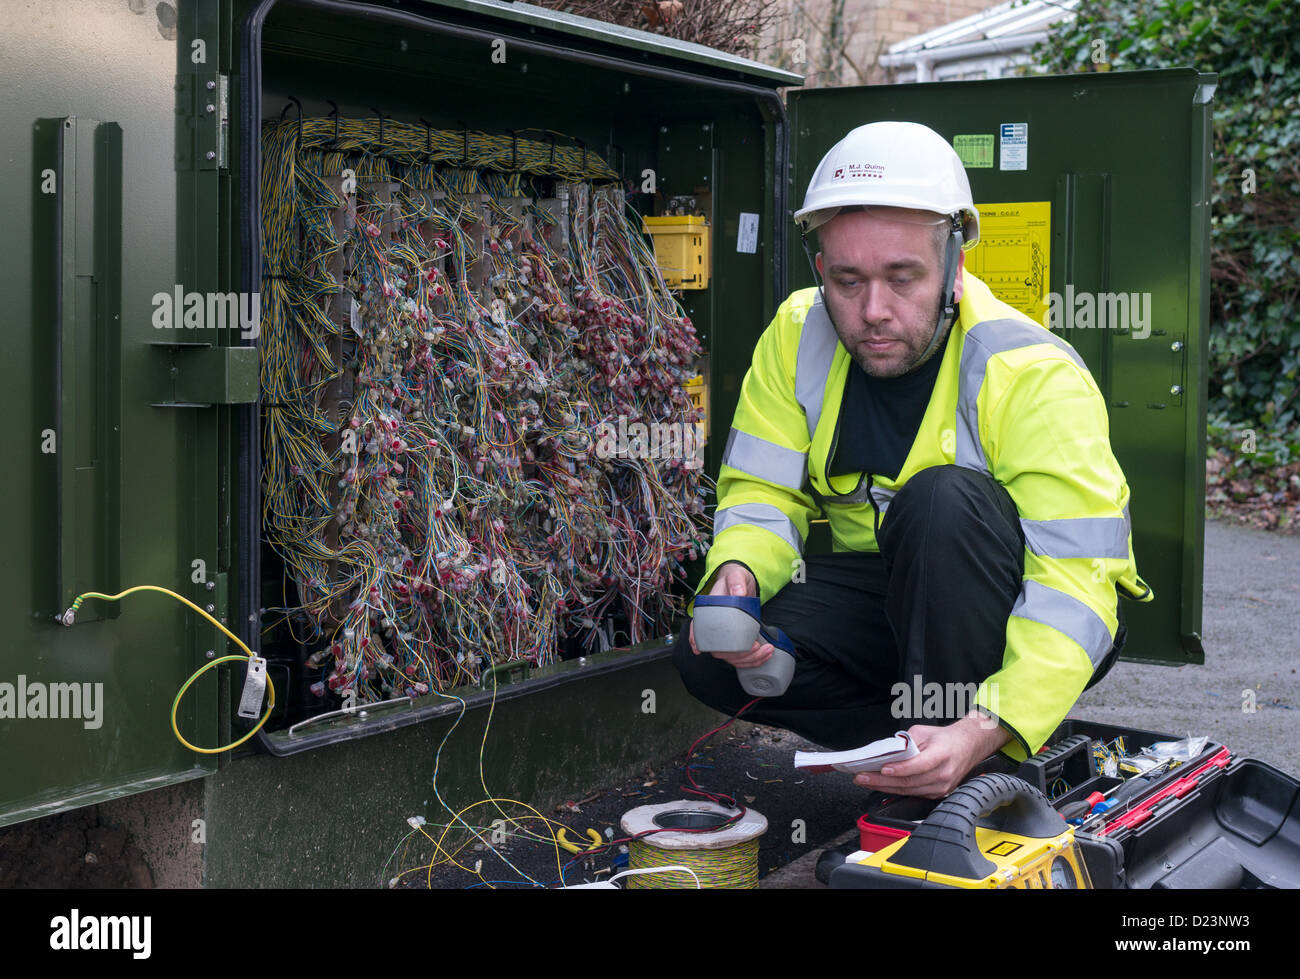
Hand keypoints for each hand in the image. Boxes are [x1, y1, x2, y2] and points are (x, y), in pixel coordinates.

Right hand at [688, 563, 773, 667]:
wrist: (743, 585)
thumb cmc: (734, 580)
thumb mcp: (735, 576)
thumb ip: (736, 581)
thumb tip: (738, 592)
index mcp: (708, 613)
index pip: (697, 628)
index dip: (695, 639)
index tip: (698, 649)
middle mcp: (714, 628)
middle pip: (718, 649)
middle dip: (737, 655)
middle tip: (756, 646)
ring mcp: (726, 637)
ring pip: (731, 657)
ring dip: (749, 660)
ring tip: (766, 651)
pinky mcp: (737, 641)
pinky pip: (741, 657)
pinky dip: (754, 660)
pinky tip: (765, 654)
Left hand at [851, 711, 1009, 798]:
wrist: (968, 747)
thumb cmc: (945, 738)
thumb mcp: (923, 732)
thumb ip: (905, 742)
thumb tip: (886, 752)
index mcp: (942, 755)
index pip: (919, 765)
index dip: (900, 768)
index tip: (883, 768)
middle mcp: (943, 774)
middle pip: (909, 781)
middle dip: (882, 780)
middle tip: (862, 777)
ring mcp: (941, 787)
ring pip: (908, 790)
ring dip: (884, 787)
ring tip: (865, 781)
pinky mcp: (937, 794)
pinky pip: (913, 794)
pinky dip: (895, 790)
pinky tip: (881, 785)